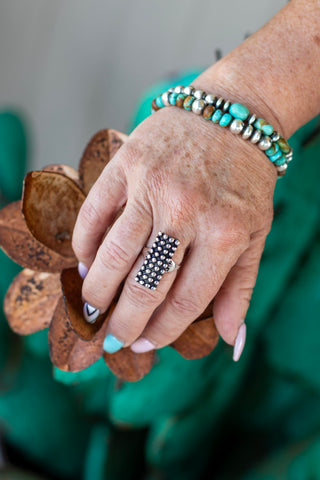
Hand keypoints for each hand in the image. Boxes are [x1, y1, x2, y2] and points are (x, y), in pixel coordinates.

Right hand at [72, 89, 276, 359]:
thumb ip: (240, 289)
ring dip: (97, 291)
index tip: (145, 345)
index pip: (183, 303)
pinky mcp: (127, 163)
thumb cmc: (246, 180)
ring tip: (93, 307)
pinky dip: (84, 244)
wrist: (235, 115)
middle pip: (144, 286)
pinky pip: (94, 213)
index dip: (161, 333)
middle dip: (124, 323)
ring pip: (112, 254)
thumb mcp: (256, 234)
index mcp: (224, 236)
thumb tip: (229, 342)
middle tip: (114, 338)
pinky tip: (87, 262)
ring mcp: (152, 186)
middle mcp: (186, 213)